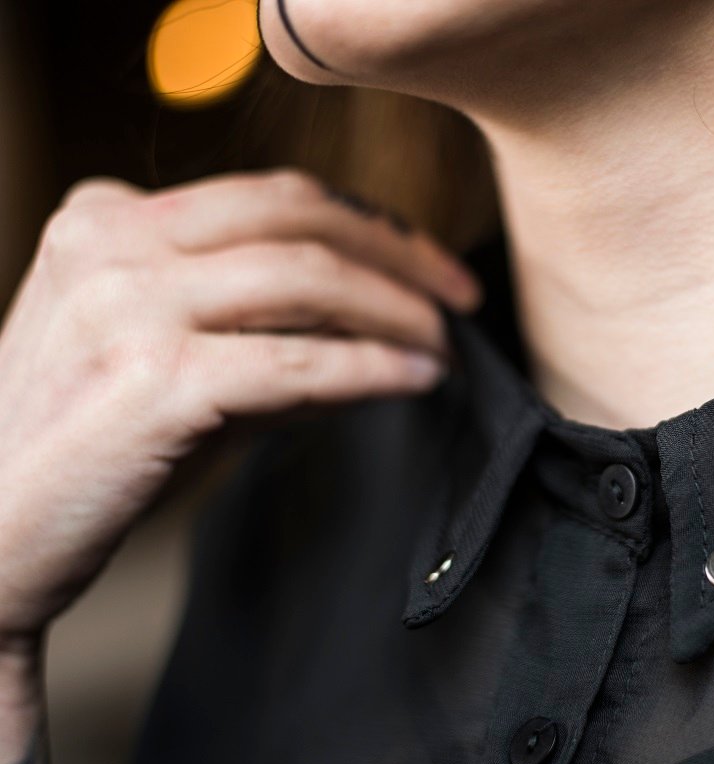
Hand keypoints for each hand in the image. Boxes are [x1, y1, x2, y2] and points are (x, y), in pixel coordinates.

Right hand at [0, 168, 480, 644]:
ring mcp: (128, 304)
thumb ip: (252, 326)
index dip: (367, 223)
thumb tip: (371, 328)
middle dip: (398, 250)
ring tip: (444, 343)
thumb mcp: (157, 353)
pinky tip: (415, 378)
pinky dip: (370, 367)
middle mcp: (112, 242)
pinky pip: (297, 362)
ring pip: (305, 278)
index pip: (270, 197)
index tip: (425, 261)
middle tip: (461, 290)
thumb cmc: (83, 447)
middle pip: (297, 216)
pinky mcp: (154, 379)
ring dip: (395, 309)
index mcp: (107, 218)